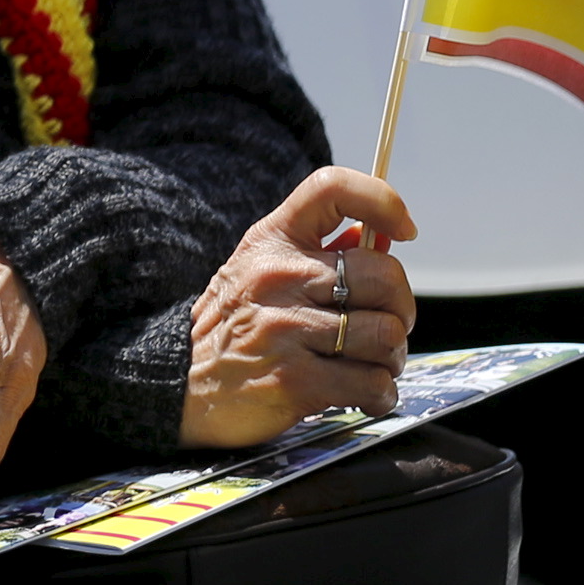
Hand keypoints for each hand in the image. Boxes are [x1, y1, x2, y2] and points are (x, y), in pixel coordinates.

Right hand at [181, 167, 416, 448]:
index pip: (332, 189)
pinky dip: (379, 395)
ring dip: (390, 360)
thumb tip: (381, 235)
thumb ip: (320, 252)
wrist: (180, 388)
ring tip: (365, 365)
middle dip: (400, 310)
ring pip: (387, 334)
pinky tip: (359, 394)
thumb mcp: (260, 272)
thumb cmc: (233, 327)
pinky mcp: (296, 380)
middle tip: (382, 328)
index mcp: (272, 242)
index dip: (382, 200)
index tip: (403, 230)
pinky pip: (374, 383)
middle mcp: (278, 277)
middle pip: (386, 276)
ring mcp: (285, 328)